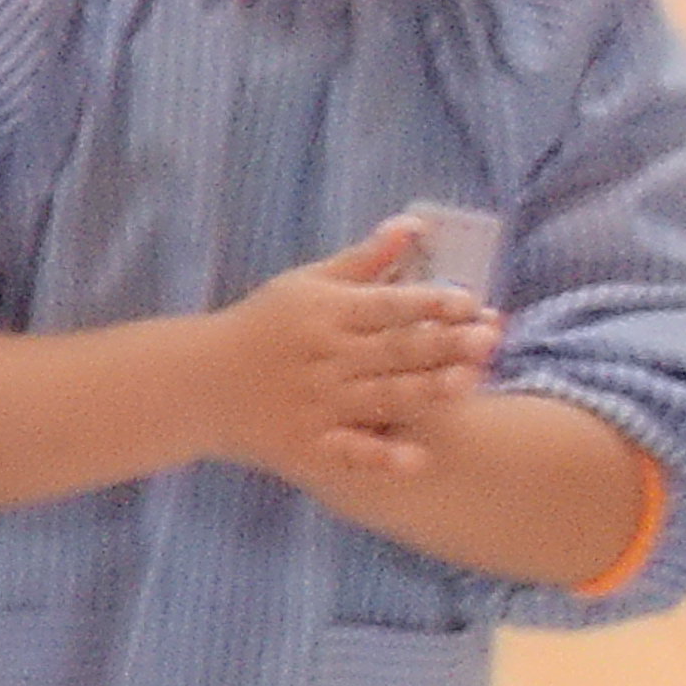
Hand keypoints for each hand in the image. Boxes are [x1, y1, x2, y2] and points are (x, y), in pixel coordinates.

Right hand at [209, 228, 497, 493]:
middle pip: (393, 351)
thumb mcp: (304, 285)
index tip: (470, 301)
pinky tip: (417, 460)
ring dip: (426, 392)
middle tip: (490, 339)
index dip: (430, 303)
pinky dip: (381, 458)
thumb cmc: (260, 328)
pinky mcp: (306, 445)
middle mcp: (322, 358)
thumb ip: (363, 260)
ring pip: (381, 398)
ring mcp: (315, 404)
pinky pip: (349, 453)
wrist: (196, 384)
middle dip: (443, 345)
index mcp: (325, 314)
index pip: (387, 305)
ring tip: (469, 383)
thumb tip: (414, 225)